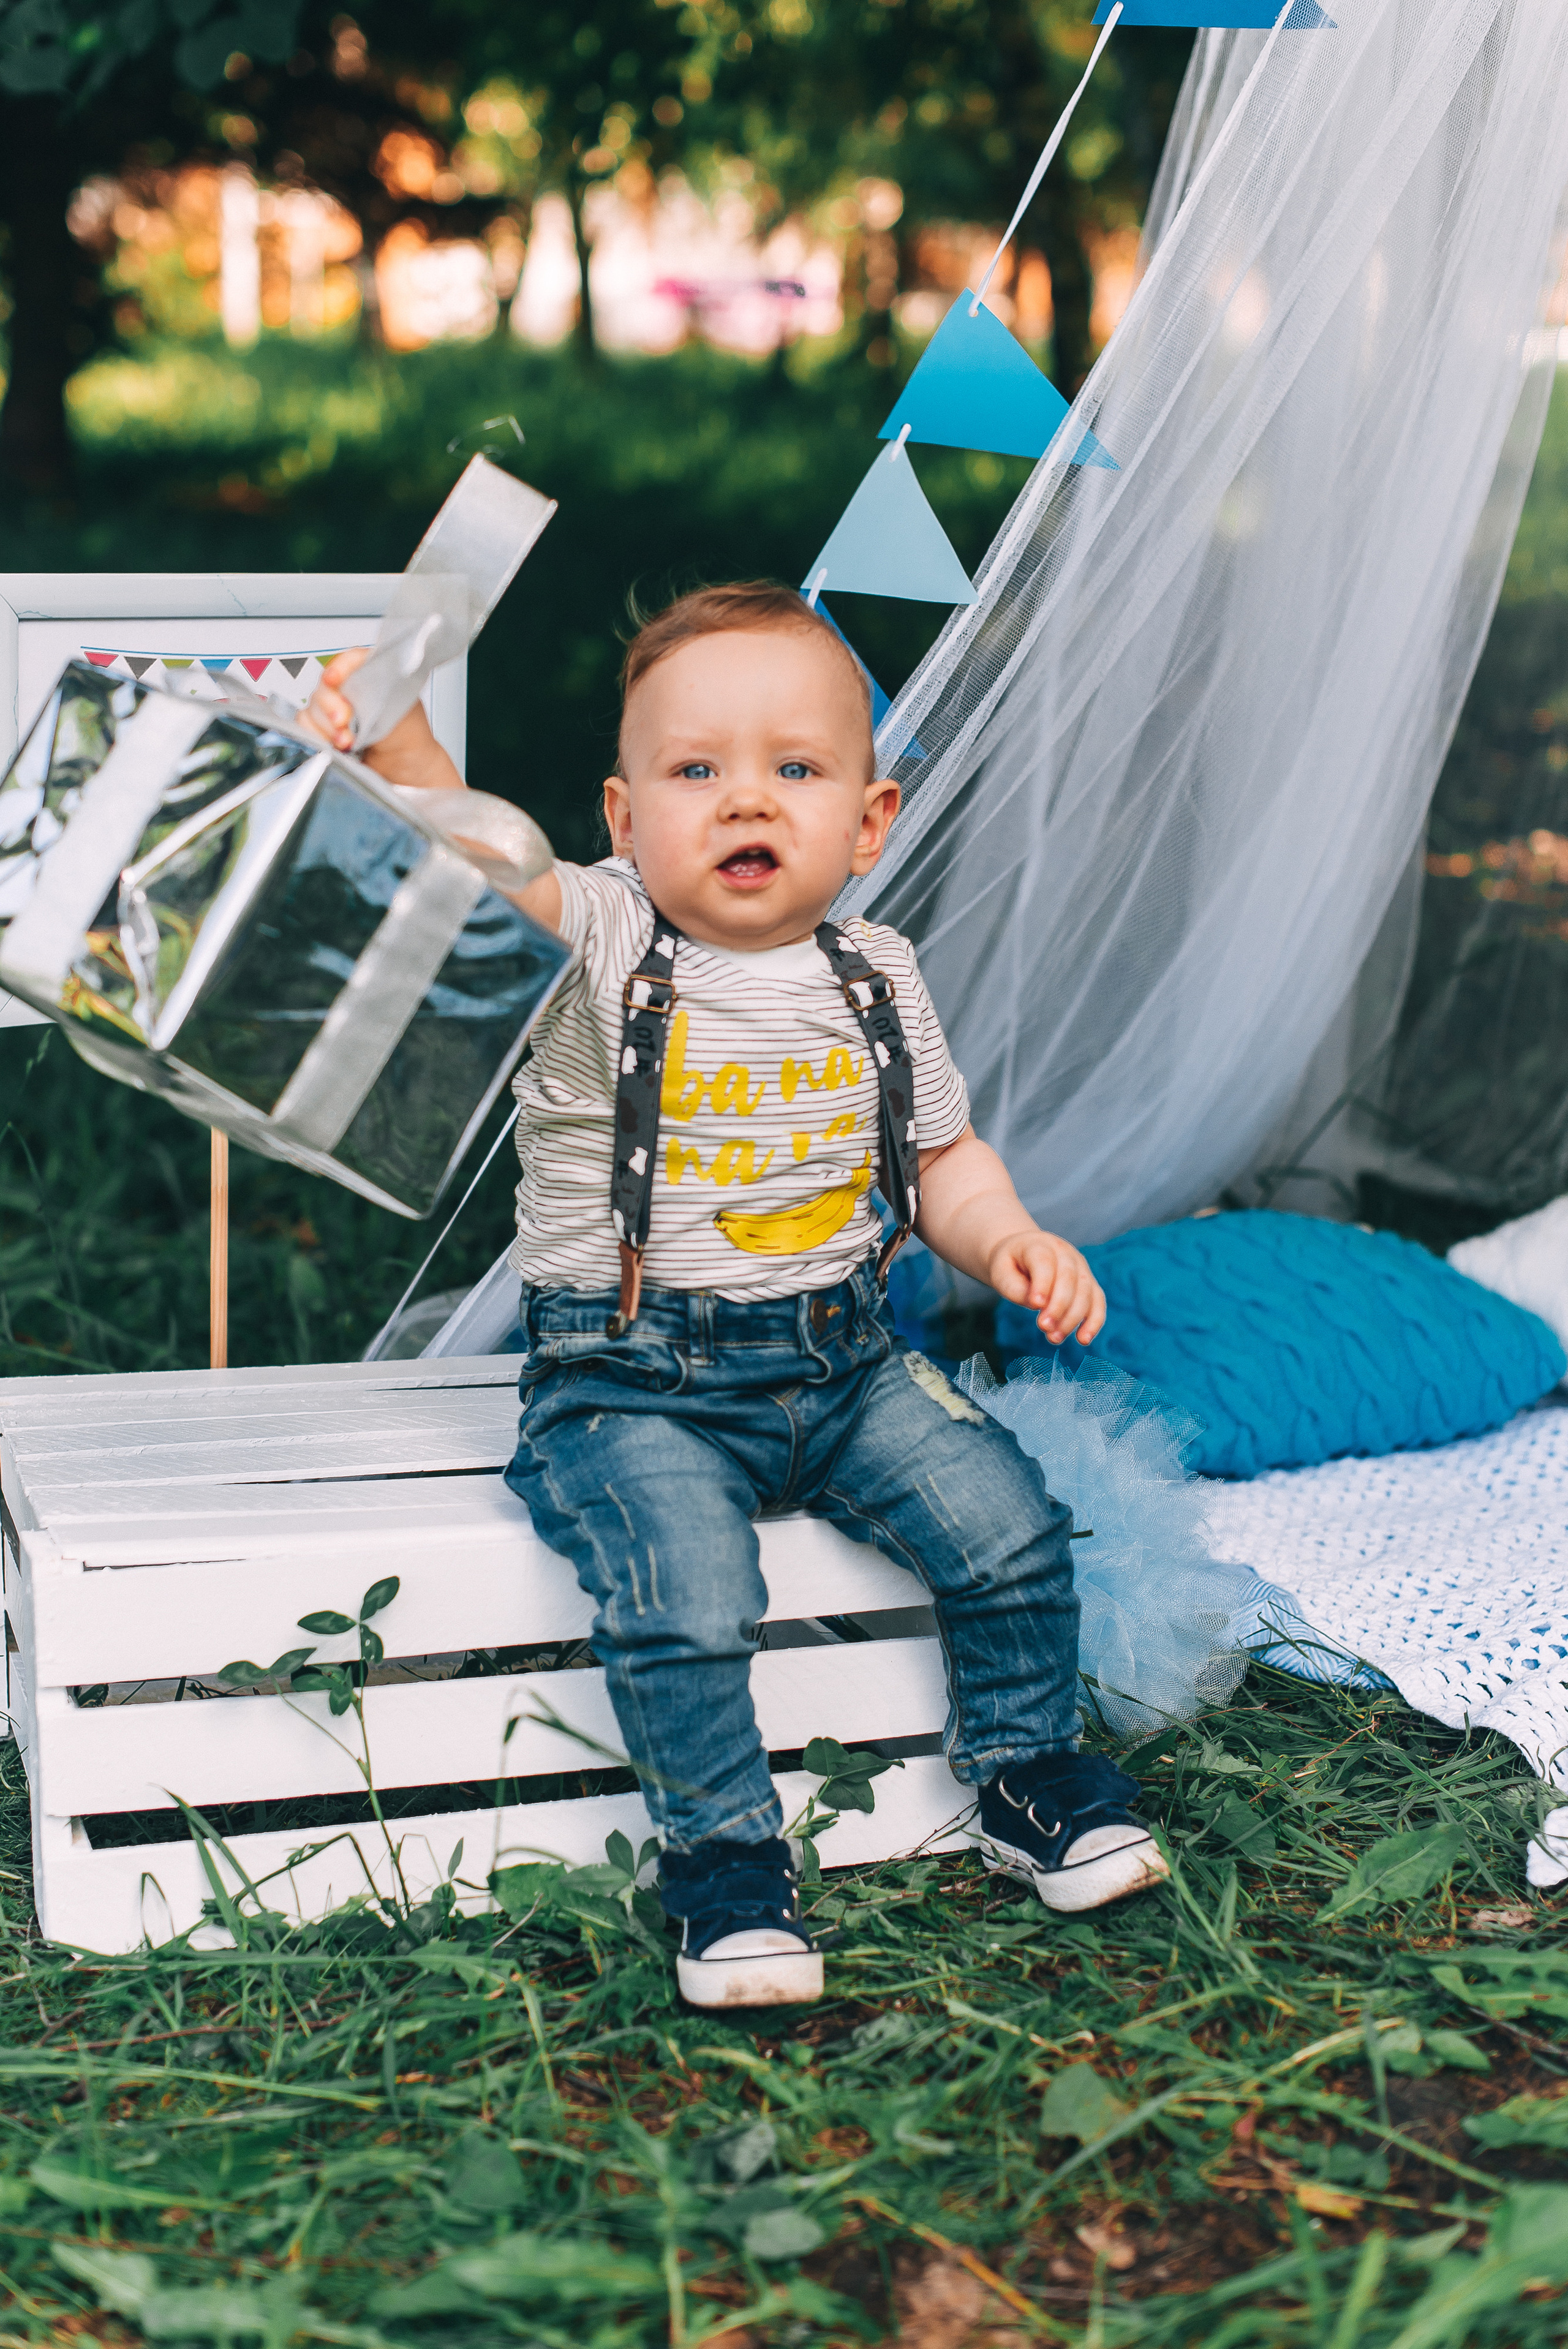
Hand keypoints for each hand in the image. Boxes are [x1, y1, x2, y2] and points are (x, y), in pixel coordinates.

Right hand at [303, 648, 463, 790]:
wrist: (407, 772)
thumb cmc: (410, 738)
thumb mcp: (403, 709)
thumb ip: (380, 691)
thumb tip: (359, 683)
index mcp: (372, 675)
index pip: (351, 660)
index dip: (340, 667)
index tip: (335, 679)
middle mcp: (351, 690)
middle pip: (325, 686)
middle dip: (330, 704)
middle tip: (344, 721)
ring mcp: (336, 710)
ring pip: (312, 707)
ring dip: (325, 726)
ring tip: (347, 743)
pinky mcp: (324, 730)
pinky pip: (306, 726)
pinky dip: (316, 736)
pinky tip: (335, 747)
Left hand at [986, 1229, 1104, 1346]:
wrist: (1022, 1253)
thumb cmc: (1010, 1264)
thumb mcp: (1000, 1272)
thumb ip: (1014, 1288)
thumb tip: (1037, 1305)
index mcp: (1039, 1245)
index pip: (1045, 1262)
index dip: (1043, 1284)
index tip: (1035, 1305)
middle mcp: (1065, 1253)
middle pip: (1069, 1278)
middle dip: (1058, 1306)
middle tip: (1043, 1327)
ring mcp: (1080, 1267)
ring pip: (1085, 1292)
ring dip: (1072, 1318)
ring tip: (1054, 1337)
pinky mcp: (1088, 1283)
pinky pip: (1098, 1301)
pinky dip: (1094, 1321)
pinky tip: (1083, 1339)